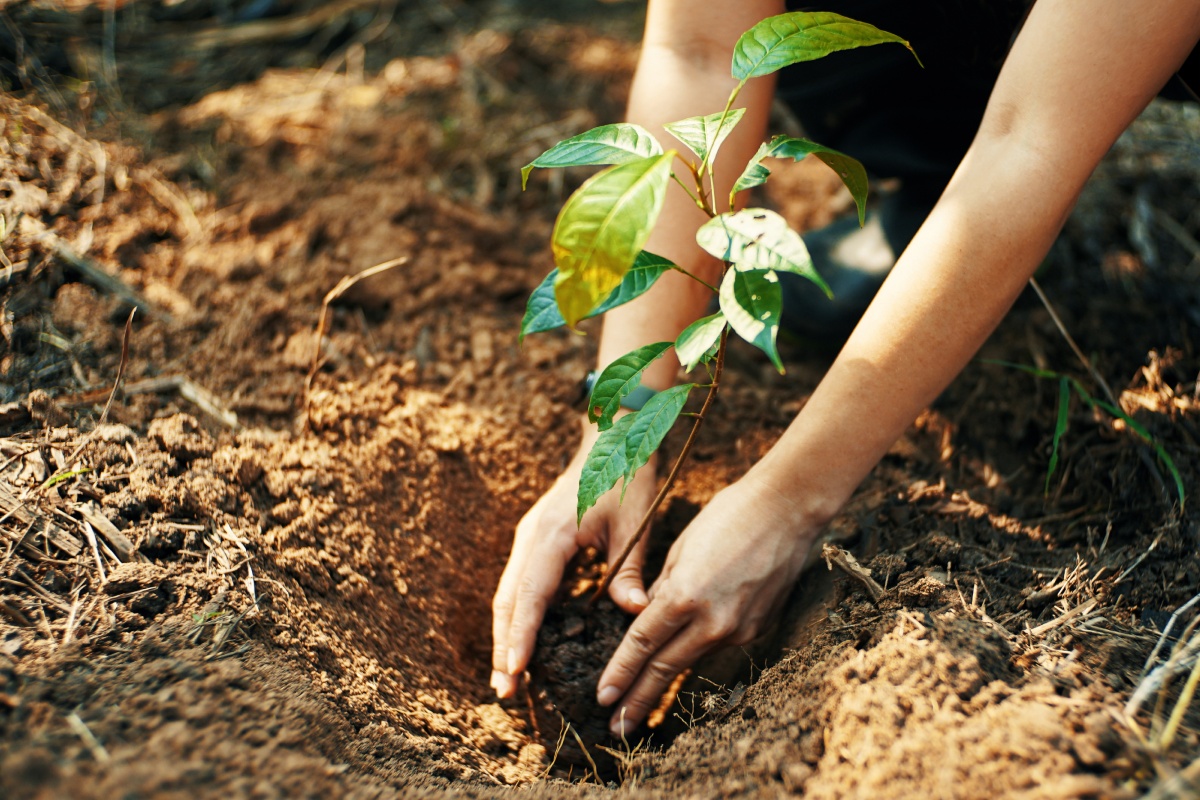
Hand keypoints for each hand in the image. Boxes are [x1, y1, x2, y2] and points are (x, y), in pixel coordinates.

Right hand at [491, 417, 658, 698]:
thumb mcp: (635, 524)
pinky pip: (520, 584)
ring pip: (509, 594)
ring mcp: (529, 538)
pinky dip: (518, 616)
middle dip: (503, 646)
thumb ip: (629, 570)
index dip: (521, 635)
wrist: (612, 439)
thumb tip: (635, 613)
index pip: (530, 594)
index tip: (514, 670)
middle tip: (503, 691)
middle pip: (508, 600)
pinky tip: (524, 643)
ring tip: (507, 677)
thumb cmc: (626, 477)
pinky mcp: (535, 541)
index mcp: (552, 534)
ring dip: (506, 634)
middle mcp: (531, 538)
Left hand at [594, 471, 821, 734]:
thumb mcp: (681, 548)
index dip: (620, 674)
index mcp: (685, 595)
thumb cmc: (728, 515)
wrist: (788, 510)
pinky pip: (719, 644)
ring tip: (642, 707)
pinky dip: (698, 650)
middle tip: (616, 728)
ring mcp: (739, 628)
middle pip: (665, 668)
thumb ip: (662, 590)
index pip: (642, 644)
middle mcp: (713, 620)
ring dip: (665, 683)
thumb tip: (647, 616)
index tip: (602, 698)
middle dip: (638, 700)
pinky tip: (685, 658)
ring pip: (692, 658)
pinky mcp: (758, 628)